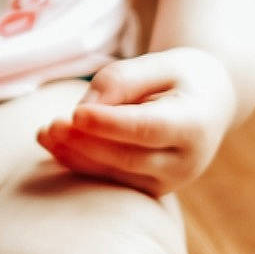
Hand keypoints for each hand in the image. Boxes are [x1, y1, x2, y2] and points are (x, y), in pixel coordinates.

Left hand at [36, 47, 237, 197]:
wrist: (210, 105)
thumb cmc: (181, 77)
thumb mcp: (160, 63)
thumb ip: (121, 81)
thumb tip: (82, 111)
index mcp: (196, 123)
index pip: (149, 129)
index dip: (110, 124)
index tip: (76, 115)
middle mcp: (186, 161)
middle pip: (129, 157)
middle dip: (86, 143)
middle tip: (51, 125)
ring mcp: (170, 181)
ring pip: (116, 174)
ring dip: (77, 156)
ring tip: (44, 133)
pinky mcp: (151, 189)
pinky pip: (112, 180)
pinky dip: (81, 164)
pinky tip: (54, 146)